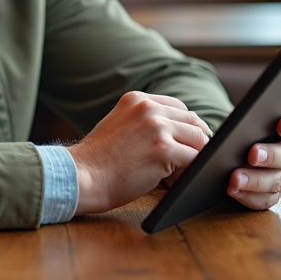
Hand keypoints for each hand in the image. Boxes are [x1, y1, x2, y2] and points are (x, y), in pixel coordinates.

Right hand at [68, 91, 210, 214]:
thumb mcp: (120, 124)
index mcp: (137, 99)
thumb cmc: (99, 159)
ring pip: (199, 140)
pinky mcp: (163, 150)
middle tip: (184, 161)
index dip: (185, 126)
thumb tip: (180, 132)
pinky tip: (172, 180)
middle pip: (192, 121)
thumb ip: (144, 121)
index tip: (186, 141)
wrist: (82, 176)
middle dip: (193, 142)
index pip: (178, 106)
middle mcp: (148, 108)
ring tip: (176, 172)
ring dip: (192, 157)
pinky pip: (194, 159)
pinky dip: (188, 172)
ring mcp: (156, 127)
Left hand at [228, 93, 280, 209]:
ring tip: (235, 177)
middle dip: (271, 155)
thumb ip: (277, 104)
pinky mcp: (271, 195)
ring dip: (256, 180)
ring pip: (277, 181)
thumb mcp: (256, 113)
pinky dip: (248, 196)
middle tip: (252, 154)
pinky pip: (264, 199)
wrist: (232, 150)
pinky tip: (232, 190)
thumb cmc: (248, 128)